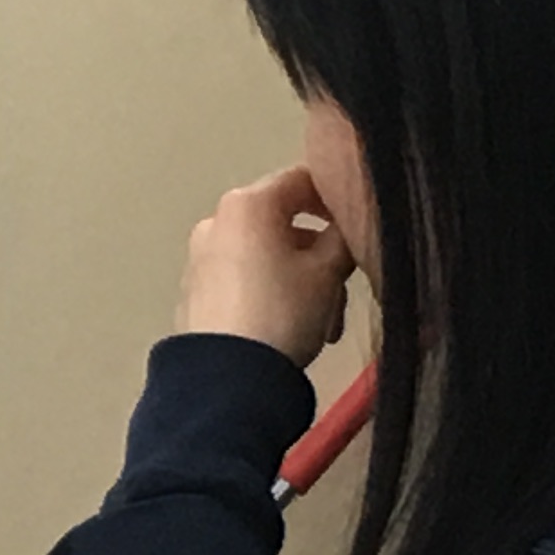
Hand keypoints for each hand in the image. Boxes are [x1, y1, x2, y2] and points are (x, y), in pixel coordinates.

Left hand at [178, 163, 356, 361]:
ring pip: (269, 257)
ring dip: (304, 283)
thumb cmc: (283, 311)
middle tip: (343, 291)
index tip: (359, 227)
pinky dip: (274, 295)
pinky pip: (246, 280)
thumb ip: (343, 237)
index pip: (302, 178)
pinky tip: (293, 332)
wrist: (228, 375)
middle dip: (321, 257)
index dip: (336, 197)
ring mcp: (202, 256)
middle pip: (285, 223)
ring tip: (325, 325)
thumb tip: (344, 225)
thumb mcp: (328, 272)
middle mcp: (217, 221)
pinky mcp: (196, 290)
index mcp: (247, 204)